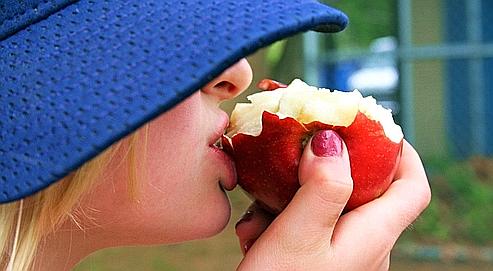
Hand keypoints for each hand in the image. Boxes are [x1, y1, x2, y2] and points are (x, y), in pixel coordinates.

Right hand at [235, 131, 430, 270]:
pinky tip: (254, 233)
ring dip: (293, 199)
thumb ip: (323, 187)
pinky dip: (282, 220)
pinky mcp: (317, 262)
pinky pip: (308, 228)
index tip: (375, 128)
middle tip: (297, 156)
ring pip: (326, 208)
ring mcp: (340, 257)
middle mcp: (364, 247)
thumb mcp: (299, 235)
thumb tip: (334, 142)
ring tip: (261, 212)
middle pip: (364, 191)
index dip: (402, 152)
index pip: (412, 188)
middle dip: (328, 170)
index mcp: (372, 237)